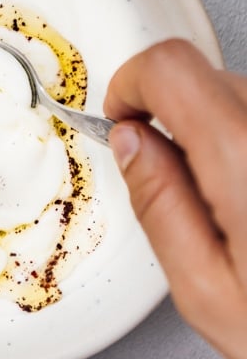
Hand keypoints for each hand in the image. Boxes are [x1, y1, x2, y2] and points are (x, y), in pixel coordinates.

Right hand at [105, 38, 246, 358]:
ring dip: (218, 130)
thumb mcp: (208, 291)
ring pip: (242, 96)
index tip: (122, 119)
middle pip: (207, 76)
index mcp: (245, 162)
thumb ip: (158, 205)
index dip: (131, 84)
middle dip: (172, 113)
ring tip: (230, 203)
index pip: (170, 67)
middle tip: (171, 177)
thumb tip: (130, 142)